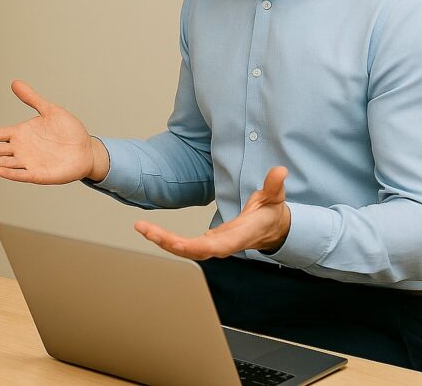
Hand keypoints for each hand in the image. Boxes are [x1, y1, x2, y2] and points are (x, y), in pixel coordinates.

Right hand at [0, 80, 108, 183]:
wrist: (86, 149)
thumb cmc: (68, 131)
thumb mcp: (50, 110)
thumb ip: (31, 98)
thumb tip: (15, 83)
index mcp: (20, 134)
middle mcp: (21, 149)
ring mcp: (29, 162)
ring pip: (5, 163)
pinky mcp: (40, 174)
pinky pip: (23, 175)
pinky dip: (11, 173)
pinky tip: (0, 170)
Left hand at [135, 166, 291, 259]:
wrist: (273, 229)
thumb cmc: (272, 214)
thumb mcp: (274, 198)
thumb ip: (274, 186)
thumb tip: (280, 171)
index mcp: (238, 237)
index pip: (215, 246)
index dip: (194, 247)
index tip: (175, 243)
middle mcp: (223, 244)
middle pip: (192, 250)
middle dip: (167, 242)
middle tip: (145, 230)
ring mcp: (213, 245)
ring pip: (185, 249)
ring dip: (162, 240)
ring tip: (142, 228)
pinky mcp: (207, 242)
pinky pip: (184, 245)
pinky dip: (167, 239)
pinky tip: (151, 231)